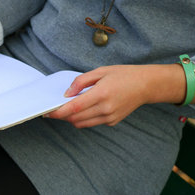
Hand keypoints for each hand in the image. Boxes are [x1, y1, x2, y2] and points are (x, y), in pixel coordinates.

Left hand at [45, 64, 187, 127]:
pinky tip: (85, 108)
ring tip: (68, 108)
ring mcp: (110, 117)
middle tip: (55, 108)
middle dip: (62, 115)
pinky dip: (84, 118)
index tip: (48, 112)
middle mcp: (105, 108)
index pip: (74, 108)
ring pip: (82, 123)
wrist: (146, 85)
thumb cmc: (123, 75)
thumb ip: (81, 82)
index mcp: (101, 93)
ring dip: (72, 118)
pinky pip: (92, 123)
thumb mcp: (100, 71)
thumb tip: (67, 93)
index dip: (58, 112)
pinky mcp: (112, 121)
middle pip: (75, 118)